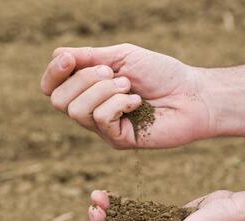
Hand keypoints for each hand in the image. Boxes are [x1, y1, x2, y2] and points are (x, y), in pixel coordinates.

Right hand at [41, 44, 211, 148]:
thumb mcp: (123, 57)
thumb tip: (57, 55)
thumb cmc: (162, 74)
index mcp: (90, 90)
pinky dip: (118, 103)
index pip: (52, 88)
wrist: (191, 95)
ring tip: (128, 86)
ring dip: (103, 90)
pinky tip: (137, 102)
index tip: (69, 60)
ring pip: (77, 110)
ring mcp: (105, 128)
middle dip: (84, 79)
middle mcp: (93, 111)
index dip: (53, 73)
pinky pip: (101, 119)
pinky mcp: (118, 140)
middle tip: (115, 73)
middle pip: (59, 100)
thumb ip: (90, 57)